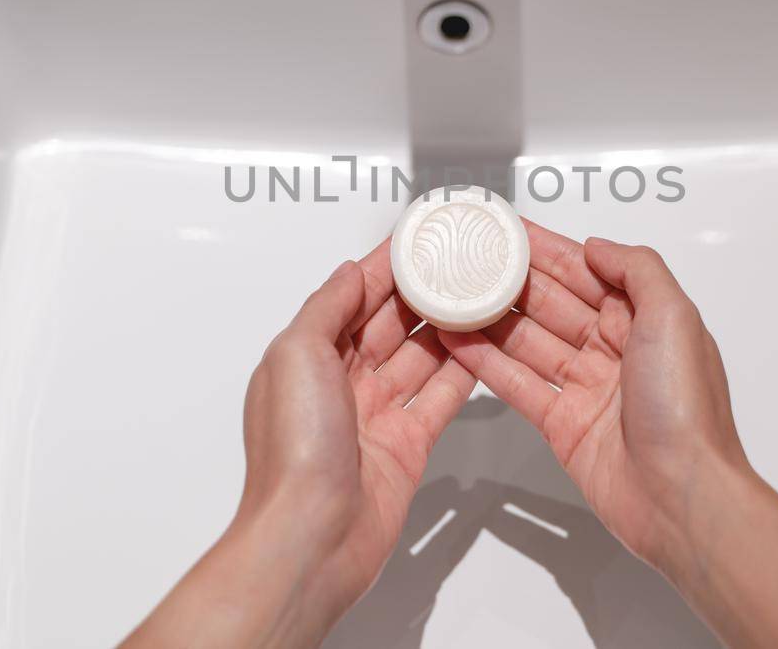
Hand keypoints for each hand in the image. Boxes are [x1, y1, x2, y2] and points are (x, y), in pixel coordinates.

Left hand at [122, 240, 475, 648]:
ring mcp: (375, 415)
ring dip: (448, 326)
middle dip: (423, 292)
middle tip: (460, 262)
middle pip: (389, 323)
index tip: (416, 241)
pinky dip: (462, 371)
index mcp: (307, 357)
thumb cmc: (293, 454)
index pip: (353, 297)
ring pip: (419, 357)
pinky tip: (483, 345)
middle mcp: (341, 383)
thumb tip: (349, 273)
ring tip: (481, 294)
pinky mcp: (407, 446)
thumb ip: (326, 308)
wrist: (313, 536)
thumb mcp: (296, 355)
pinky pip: (440, 398)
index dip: (384, 267)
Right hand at [437, 224, 743, 567]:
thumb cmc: (688, 409)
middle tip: (468, 258)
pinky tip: (459, 341)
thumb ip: (637, 270)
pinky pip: (518, 385)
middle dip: (511, 280)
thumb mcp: (674, 317)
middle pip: (552, 304)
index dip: (546, 249)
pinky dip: (487, 364)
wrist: (681, 496)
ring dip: (491, 318)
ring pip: (529, 342)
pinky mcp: (563, 425)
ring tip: (452, 294)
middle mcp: (615, 350)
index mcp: (644, 320)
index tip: (509, 230)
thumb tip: (596, 246)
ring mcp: (586, 388)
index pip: (585, 272)